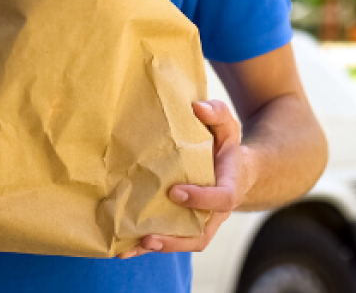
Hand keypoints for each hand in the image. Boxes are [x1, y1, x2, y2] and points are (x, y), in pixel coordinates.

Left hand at [119, 100, 253, 258]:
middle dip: (175, 239)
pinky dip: (146, 246)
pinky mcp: (184, 224)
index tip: (175, 192)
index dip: (200, 199)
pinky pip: (168, 239)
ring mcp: (200, 221)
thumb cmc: (226, 146)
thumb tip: (198, 108)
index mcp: (228, 187)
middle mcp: (214, 212)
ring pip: (183, 241)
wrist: (233, 170)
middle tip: (149, 236)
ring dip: (157, 247)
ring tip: (131, 246)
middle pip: (200, 234)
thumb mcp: (227, 126)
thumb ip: (217, 114)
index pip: (220, 199)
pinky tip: (122, 248)